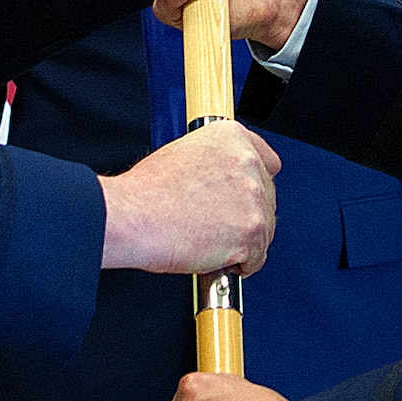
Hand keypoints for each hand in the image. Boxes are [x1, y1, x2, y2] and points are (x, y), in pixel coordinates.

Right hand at [100, 120, 280, 274]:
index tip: (246, 196)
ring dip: (244, 241)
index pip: (268, 160)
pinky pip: (257, 257)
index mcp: (231, 137)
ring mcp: (252, 197)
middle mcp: (248, 162)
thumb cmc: (147, 192)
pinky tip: (218, 259)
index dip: (256, 183)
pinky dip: (241, 264)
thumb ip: (215, 163)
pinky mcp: (251, 231)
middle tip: (220, 225)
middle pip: (267, 198)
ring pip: (265, 229)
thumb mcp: (183, 154)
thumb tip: (222, 183)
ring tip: (214, 244)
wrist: (133, 216)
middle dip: (247, 215)